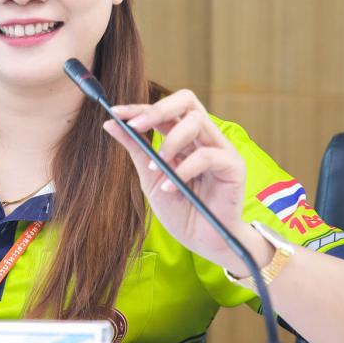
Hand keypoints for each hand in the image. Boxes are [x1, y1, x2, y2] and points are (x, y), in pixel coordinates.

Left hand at [103, 90, 248, 266]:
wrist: (204, 242)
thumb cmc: (182, 210)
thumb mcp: (151, 178)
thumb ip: (136, 149)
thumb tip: (110, 123)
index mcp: (186, 136)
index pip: (165, 110)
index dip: (140, 107)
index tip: (115, 113)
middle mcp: (205, 137)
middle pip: (187, 100)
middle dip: (158, 109)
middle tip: (134, 125)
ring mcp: (221, 149)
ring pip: (197, 122)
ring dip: (170, 141)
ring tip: (155, 166)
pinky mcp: (233, 166)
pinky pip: (207, 155)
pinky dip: (184, 169)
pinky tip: (171, 187)